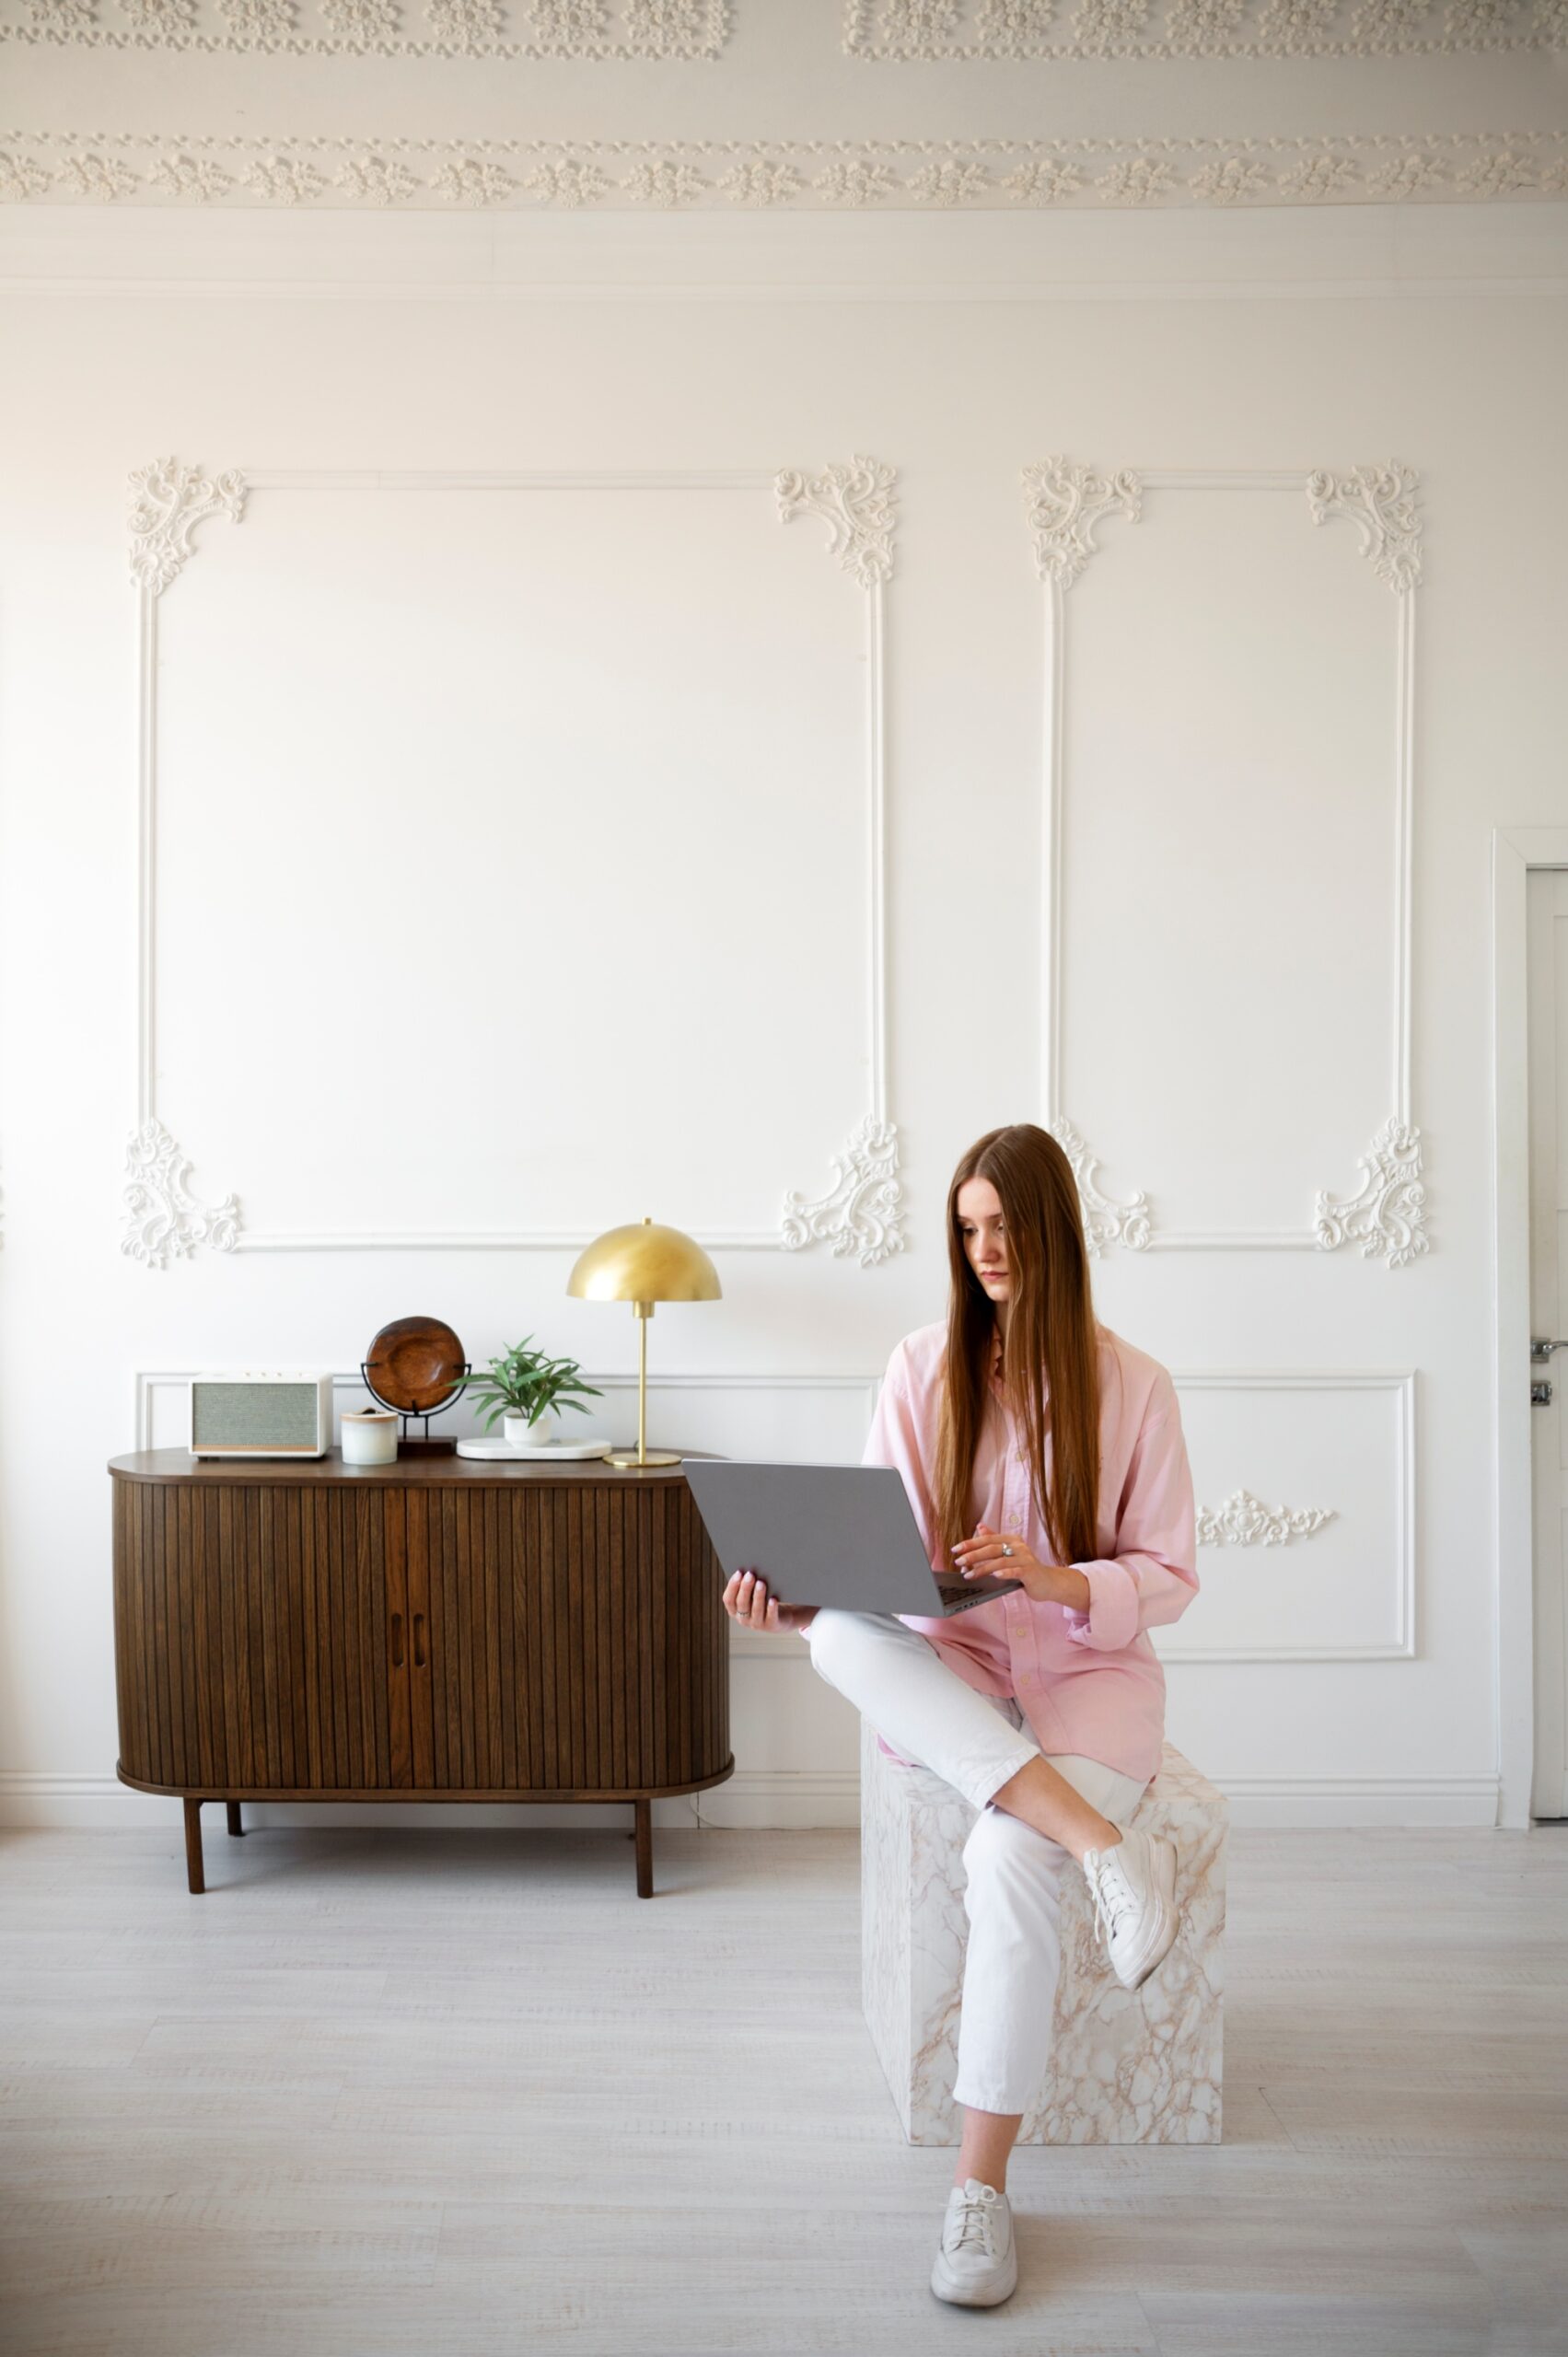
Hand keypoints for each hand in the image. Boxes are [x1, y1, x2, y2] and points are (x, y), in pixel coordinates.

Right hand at [723, 1568, 816, 1634]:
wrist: (780, 1617)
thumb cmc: (763, 1600)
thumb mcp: (752, 1594)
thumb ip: (747, 1585)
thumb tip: (749, 1568)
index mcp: (734, 1610)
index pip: (728, 1599)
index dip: (732, 1586)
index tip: (739, 1572)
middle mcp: (743, 1619)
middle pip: (742, 1603)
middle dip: (745, 1588)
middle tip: (750, 1574)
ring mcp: (757, 1624)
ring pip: (755, 1610)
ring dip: (758, 1596)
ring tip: (761, 1583)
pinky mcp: (771, 1626)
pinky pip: (770, 1617)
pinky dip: (771, 1608)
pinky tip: (773, 1599)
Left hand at [949, 1522, 1085, 1609]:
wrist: (1049, 1582)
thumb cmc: (1026, 1568)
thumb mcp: (1009, 1553)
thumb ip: (994, 1540)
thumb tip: (979, 1526)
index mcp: (1011, 1539)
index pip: (987, 1539)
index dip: (970, 1543)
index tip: (955, 1549)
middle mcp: (1018, 1546)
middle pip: (991, 1548)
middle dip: (973, 1555)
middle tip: (959, 1562)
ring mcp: (1025, 1558)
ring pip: (1000, 1561)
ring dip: (982, 1568)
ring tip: (969, 1575)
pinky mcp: (1031, 1571)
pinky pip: (1015, 1571)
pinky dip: (1004, 1573)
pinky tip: (994, 1576)